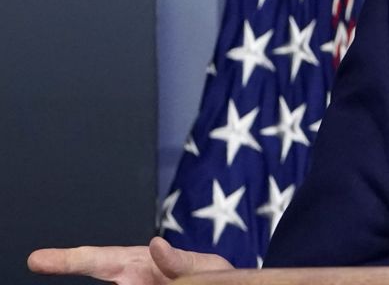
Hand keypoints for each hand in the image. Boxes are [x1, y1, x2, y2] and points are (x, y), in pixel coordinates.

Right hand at [28, 236, 232, 283]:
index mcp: (141, 264)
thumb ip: (180, 261)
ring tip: (109, 274)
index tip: (37, 259)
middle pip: (97, 268)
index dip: (69, 259)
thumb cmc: (213, 279)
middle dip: (69, 267)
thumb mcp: (204, 268)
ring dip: (123, 282)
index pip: (100, 258)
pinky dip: (129, 284)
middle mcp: (131, 281)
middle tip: (38, 262)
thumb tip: (157, 245)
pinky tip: (129, 283)